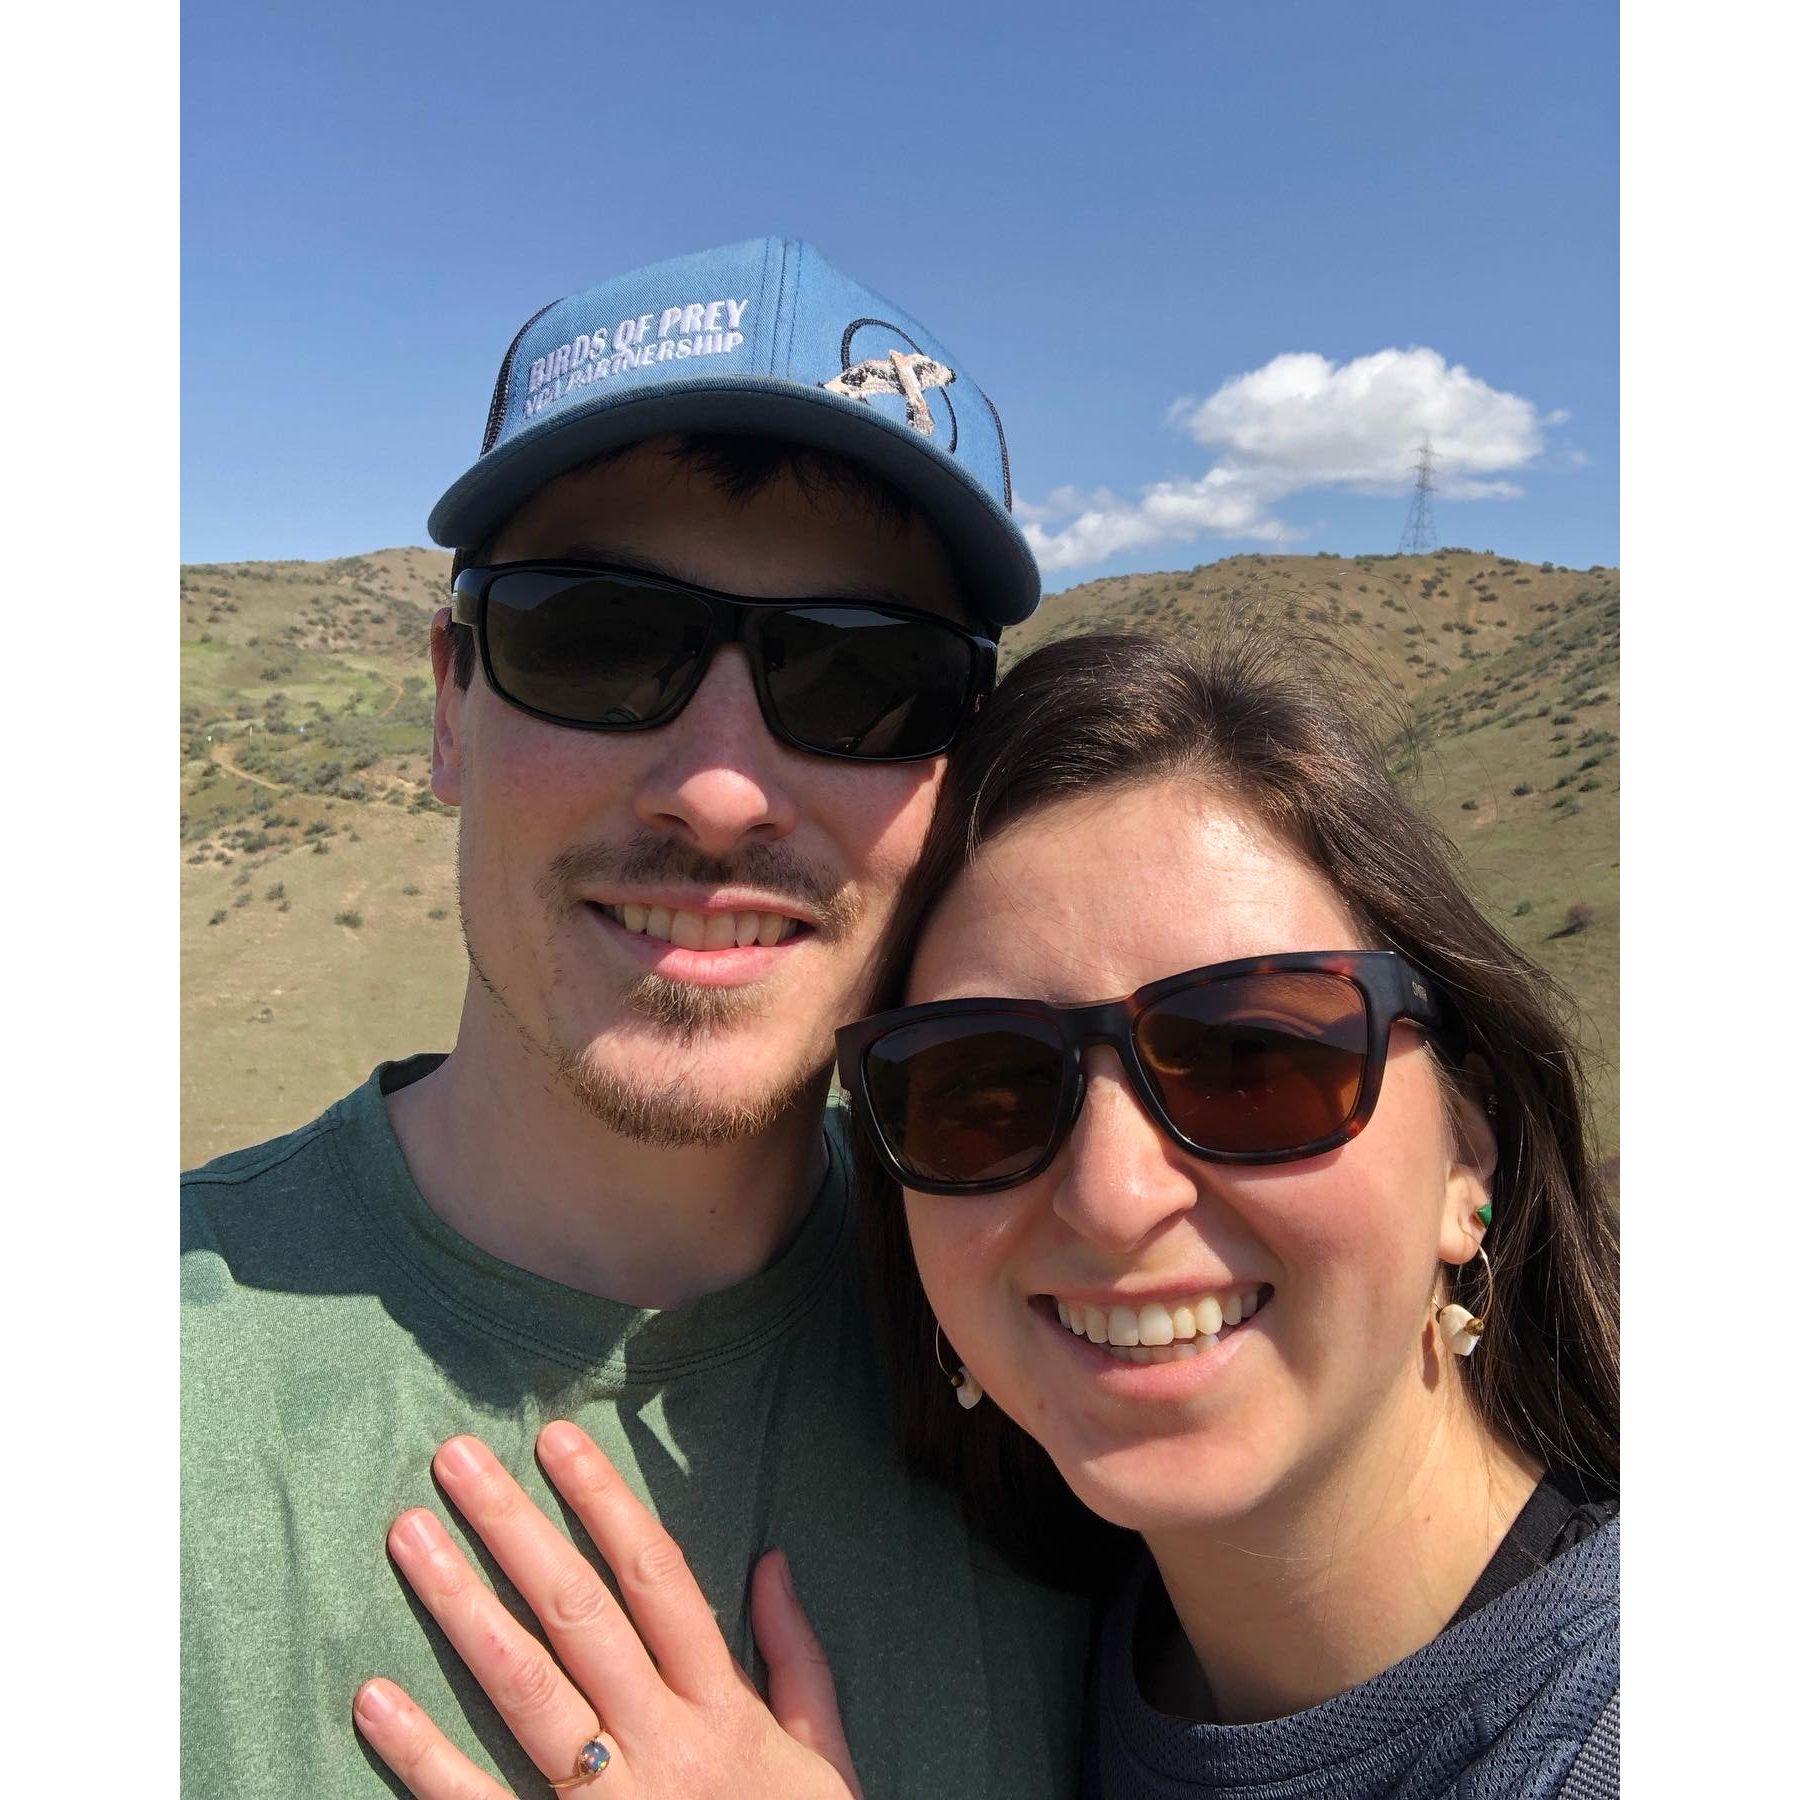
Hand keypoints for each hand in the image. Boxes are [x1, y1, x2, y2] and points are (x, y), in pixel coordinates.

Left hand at [353, 1422, 860, 1798]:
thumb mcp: (823, 1754)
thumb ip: (797, 1657)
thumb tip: (771, 1560)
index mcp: (724, 1709)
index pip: (657, 1578)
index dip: (606, 1502)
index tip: (558, 1438)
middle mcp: (665, 1744)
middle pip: (579, 1613)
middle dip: (515, 1528)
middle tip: (455, 1459)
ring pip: (527, 1689)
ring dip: (461, 1606)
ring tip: (408, 1537)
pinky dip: (425, 1755)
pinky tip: (375, 1699)